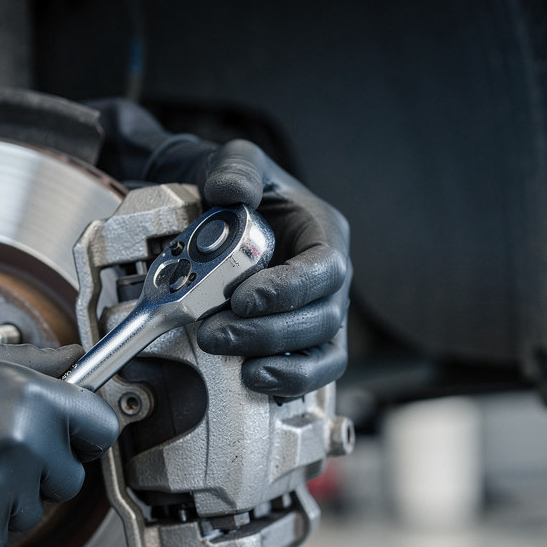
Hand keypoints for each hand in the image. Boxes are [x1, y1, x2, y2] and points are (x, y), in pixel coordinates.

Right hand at [0, 338, 118, 546]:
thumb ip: (32, 362)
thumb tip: (74, 359)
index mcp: (32, 397)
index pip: (102, 427)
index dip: (87, 433)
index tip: (71, 436)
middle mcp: (23, 443)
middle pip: (70, 479)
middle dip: (43, 472)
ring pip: (32, 512)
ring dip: (7, 500)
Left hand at [149, 138, 350, 397]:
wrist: (223, 217)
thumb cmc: (238, 190)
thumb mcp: (235, 163)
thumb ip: (235, 170)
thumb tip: (233, 191)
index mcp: (324, 233)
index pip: (324, 268)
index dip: (290, 290)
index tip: (242, 300)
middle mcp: (331, 280)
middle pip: (322, 319)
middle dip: (269, 334)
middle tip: (215, 334)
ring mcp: (321, 314)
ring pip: (323, 355)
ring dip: (281, 367)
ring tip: (238, 370)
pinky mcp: (304, 343)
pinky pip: (311, 374)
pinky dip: (287, 384)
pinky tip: (252, 383)